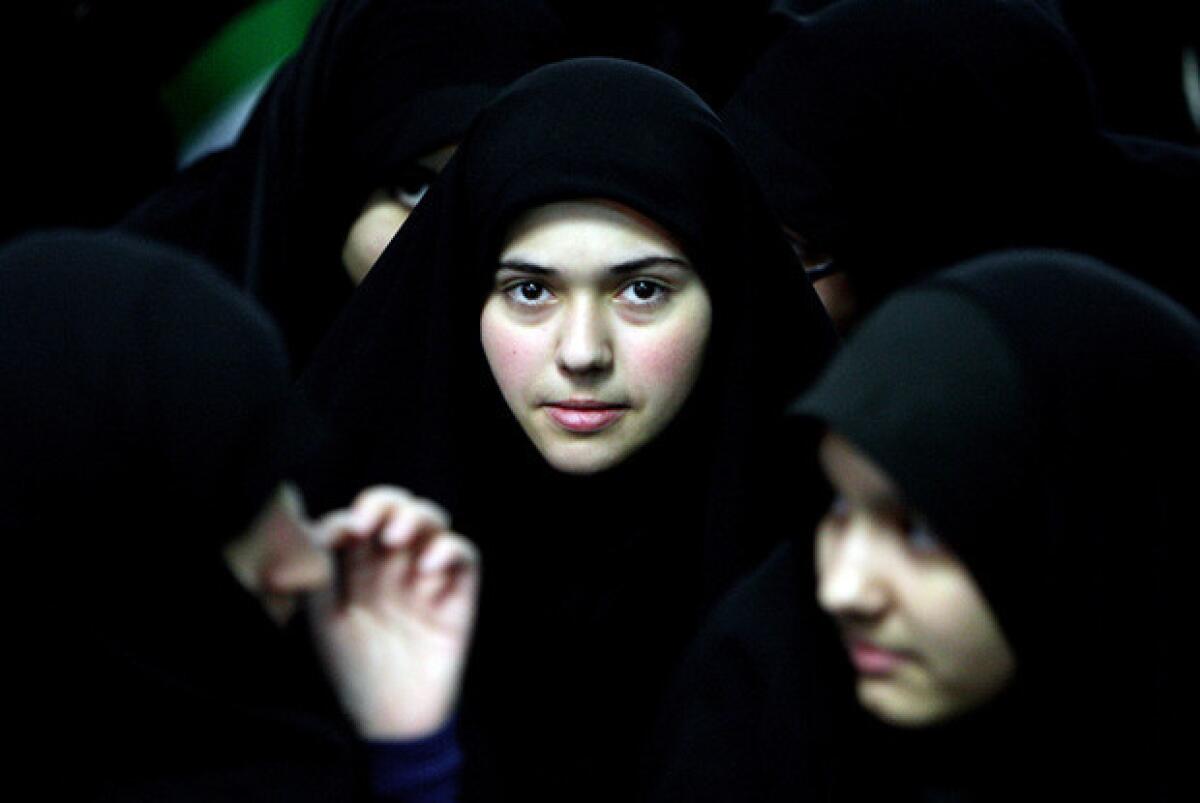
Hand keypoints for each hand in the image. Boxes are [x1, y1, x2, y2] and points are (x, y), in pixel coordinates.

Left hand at [308, 486, 479, 738]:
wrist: (389, 716)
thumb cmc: (354, 668)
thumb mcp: (325, 616)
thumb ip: (321, 570)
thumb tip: (324, 525)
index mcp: (362, 564)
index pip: (363, 518)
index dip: (352, 515)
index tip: (341, 533)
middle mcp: (397, 563)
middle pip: (400, 508)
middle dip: (385, 503)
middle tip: (368, 524)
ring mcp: (428, 576)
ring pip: (435, 522)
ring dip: (416, 517)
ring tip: (395, 538)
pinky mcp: (457, 595)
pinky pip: (465, 557)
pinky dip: (449, 550)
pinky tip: (426, 566)